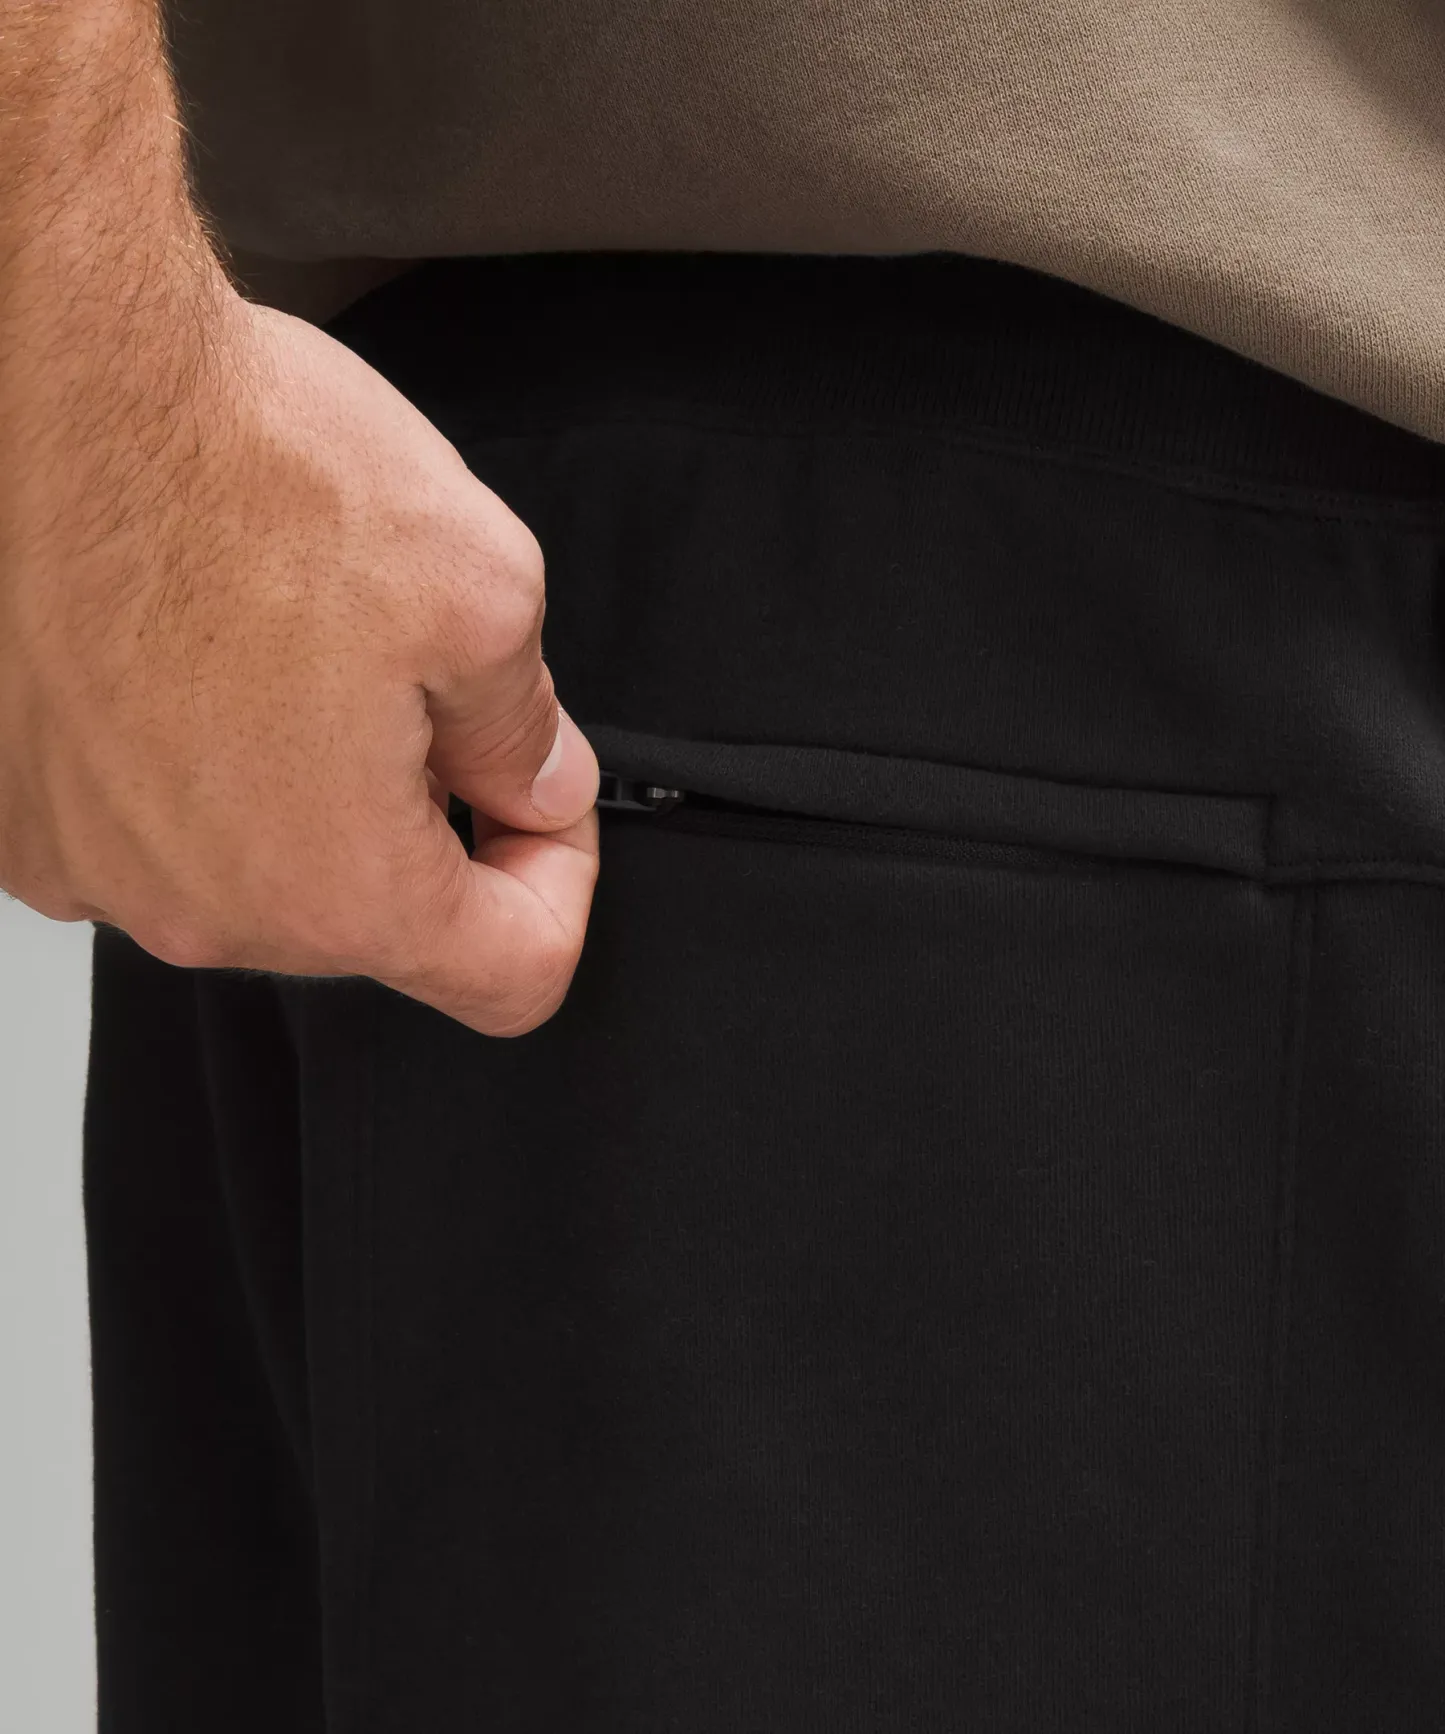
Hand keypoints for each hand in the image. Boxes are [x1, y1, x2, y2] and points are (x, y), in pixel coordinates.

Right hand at [0, 288, 598, 1035]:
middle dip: (429, 819)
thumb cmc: (244, 472)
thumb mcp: (481, 590)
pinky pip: (157, 829)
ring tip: (299, 647)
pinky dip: (203, 767)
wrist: (59, 385)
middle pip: (379, 921)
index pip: (512, 974)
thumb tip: (534, 780)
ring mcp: (100, 868)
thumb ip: (528, 728)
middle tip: (424, 687)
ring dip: (311, 787)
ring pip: (265, 871)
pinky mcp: (27, 815)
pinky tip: (206, 658)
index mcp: (340, 887)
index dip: (558, 880)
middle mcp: (206, 910)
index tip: (538, 800)